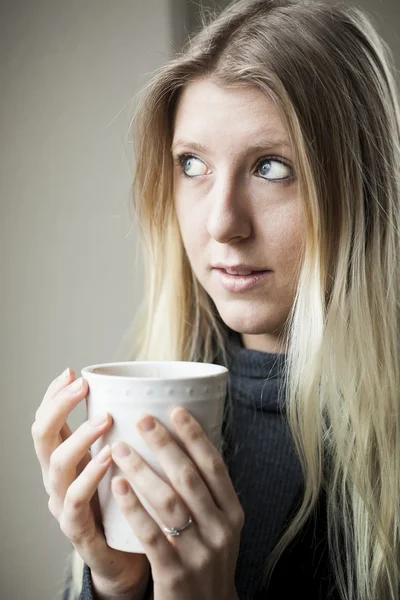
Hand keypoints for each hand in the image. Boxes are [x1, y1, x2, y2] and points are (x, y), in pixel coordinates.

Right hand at [31, 368, 150, 598]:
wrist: (129, 557)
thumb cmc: (127, 501)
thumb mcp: (122, 460)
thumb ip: (126, 432)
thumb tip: (148, 391)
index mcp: (68, 458)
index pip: (49, 420)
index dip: (54, 395)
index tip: (72, 372)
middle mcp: (59, 478)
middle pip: (42, 436)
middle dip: (58, 406)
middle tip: (82, 387)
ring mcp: (63, 504)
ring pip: (56, 466)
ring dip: (79, 438)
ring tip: (103, 419)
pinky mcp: (78, 529)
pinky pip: (75, 502)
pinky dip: (90, 477)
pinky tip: (109, 459)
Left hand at [110, 406, 244, 599]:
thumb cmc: (208, 561)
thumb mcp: (221, 527)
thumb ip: (208, 494)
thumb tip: (183, 445)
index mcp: (233, 512)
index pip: (215, 466)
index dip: (195, 436)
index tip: (176, 410)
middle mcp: (221, 529)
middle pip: (190, 477)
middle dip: (164, 445)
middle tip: (142, 419)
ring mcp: (200, 552)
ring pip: (169, 501)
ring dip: (142, 471)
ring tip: (120, 449)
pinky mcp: (175, 574)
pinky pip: (151, 535)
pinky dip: (134, 508)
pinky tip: (118, 487)